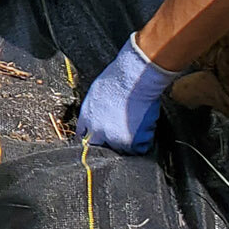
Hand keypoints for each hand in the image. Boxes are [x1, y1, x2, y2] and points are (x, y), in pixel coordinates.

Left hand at [75, 35, 179, 153]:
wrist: (133, 79)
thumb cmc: (117, 79)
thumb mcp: (95, 93)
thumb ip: (94, 109)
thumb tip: (99, 115)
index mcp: (87, 118)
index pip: (82, 136)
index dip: (92, 138)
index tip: (98, 139)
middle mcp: (96, 131)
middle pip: (99, 147)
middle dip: (108, 145)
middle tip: (121, 137)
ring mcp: (113, 138)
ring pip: (121, 149)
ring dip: (128, 142)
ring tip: (136, 126)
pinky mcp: (130, 141)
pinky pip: (139, 148)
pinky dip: (144, 140)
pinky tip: (146, 127)